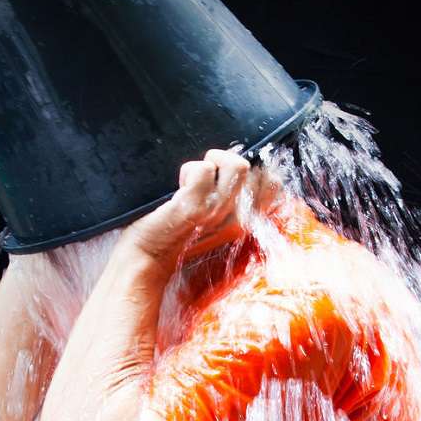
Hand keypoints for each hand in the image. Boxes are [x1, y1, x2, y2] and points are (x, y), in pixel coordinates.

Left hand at [124, 148, 260, 266]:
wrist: (148, 258)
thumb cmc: (178, 237)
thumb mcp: (215, 222)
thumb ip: (232, 201)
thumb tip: (238, 165)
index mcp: (246, 222)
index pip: (273, 185)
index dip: (253, 171)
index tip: (227, 177)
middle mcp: (239, 219)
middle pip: (255, 171)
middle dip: (228, 163)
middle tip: (208, 178)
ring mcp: (218, 212)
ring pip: (238, 165)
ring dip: (213, 161)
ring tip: (195, 177)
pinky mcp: (194, 206)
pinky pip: (203, 169)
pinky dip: (188, 170)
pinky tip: (178, 187)